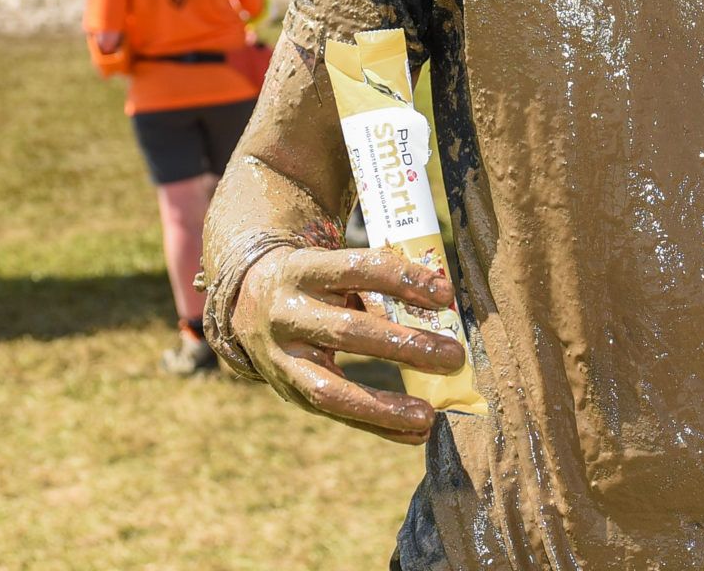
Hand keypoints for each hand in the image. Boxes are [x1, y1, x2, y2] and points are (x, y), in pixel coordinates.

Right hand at [231, 245, 467, 444]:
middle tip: (453, 356)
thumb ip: (379, 285)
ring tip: (428, 415)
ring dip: (384, 406)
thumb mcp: (335, 269)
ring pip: (331, 387)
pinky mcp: (289, 391)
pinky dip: (378, 426)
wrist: (251, 302)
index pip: (357, 269)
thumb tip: (444, 308)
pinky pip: (335, 414)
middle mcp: (288, 313)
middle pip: (347, 331)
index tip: (445, 293)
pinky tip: (414, 433)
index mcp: (304, 270)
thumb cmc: (317, 283)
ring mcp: (283, 357)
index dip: (403, 280)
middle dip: (404, 346)